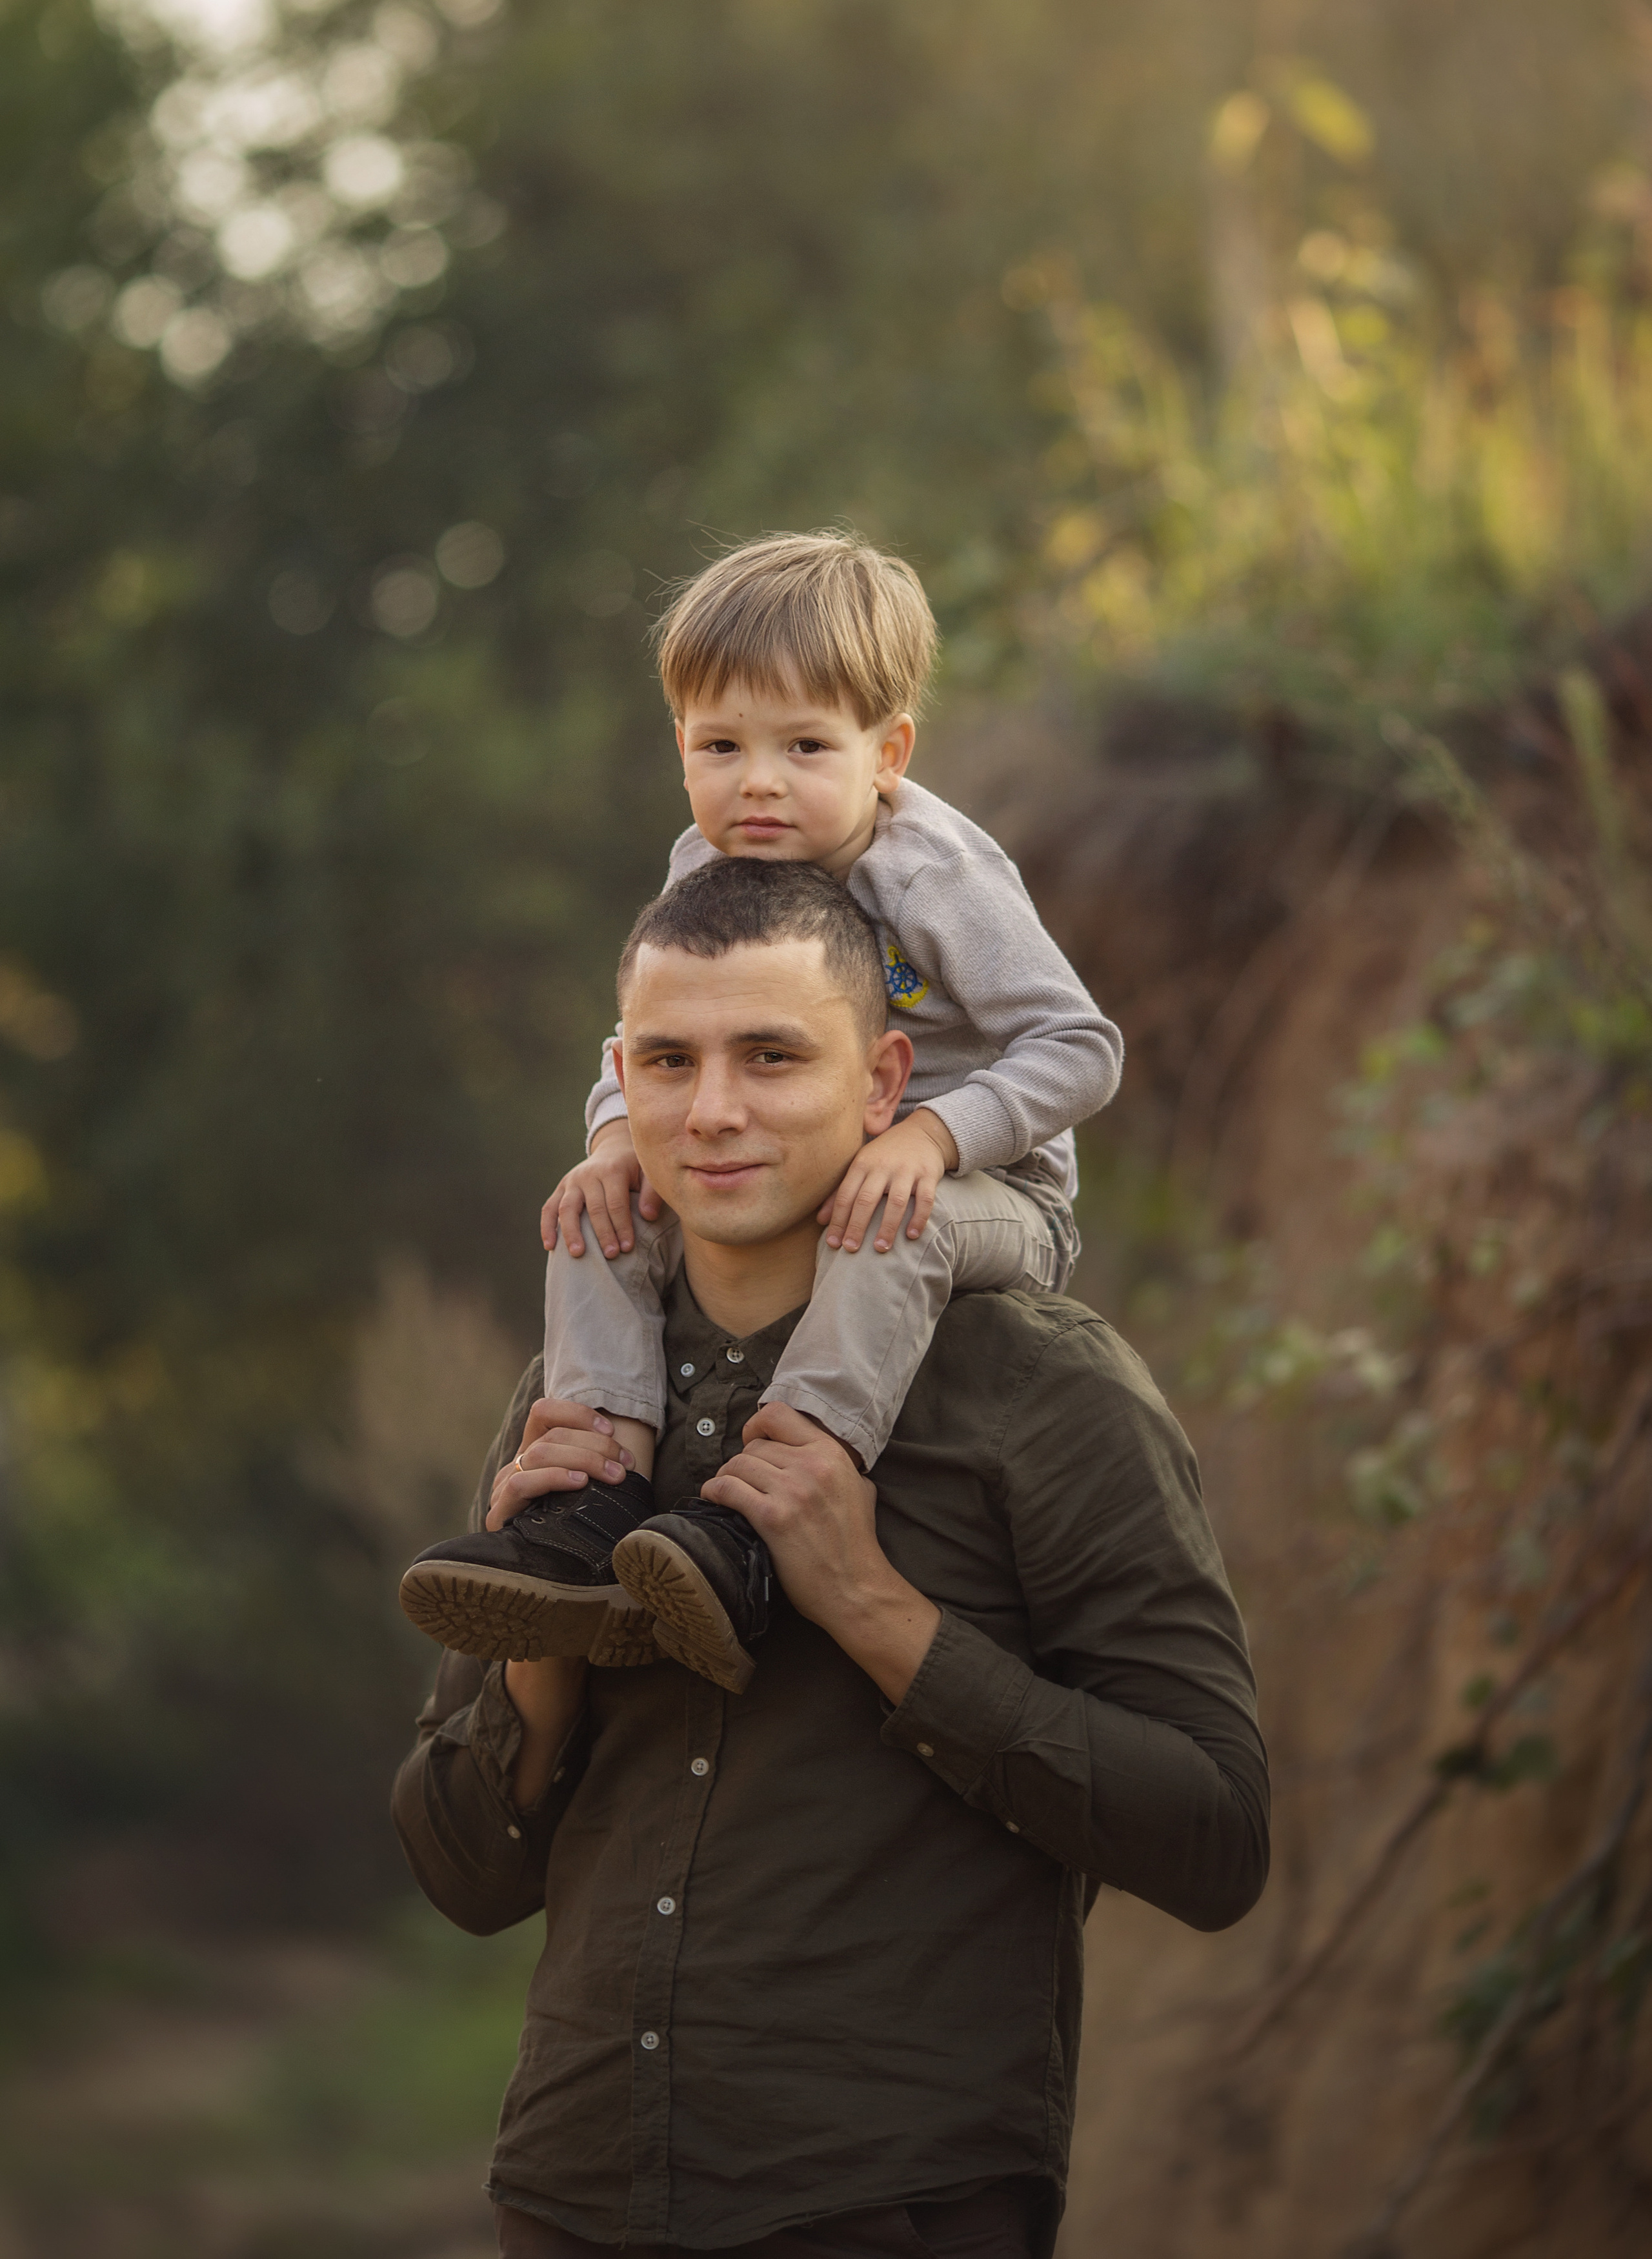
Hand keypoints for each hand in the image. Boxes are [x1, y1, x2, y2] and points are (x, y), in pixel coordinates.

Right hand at [486, 1398, 633, 1529]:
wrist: (542, 1573)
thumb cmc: (577, 1525)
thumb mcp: (588, 1490)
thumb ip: (597, 1467)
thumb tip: (629, 1454)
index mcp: (535, 1452)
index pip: (543, 1412)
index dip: (576, 1414)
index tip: (610, 1430)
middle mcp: (517, 1465)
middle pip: (551, 1436)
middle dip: (595, 1445)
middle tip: (625, 1462)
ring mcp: (505, 1487)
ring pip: (540, 1453)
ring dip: (584, 1459)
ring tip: (614, 1475)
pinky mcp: (499, 1513)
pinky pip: (522, 1483)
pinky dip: (554, 1477)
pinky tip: (579, 1484)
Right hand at [540, 1122, 662, 1256]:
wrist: (613, 1149)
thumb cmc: (636, 1168)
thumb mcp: (649, 1173)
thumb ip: (652, 1193)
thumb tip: (648, 1216)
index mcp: (612, 1170)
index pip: (616, 1203)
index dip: (622, 1226)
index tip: (627, 1248)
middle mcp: (589, 1174)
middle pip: (594, 1208)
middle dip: (603, 1234)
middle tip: (611, 1256)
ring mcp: (572, 1181)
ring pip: (567, 1208)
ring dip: (571, 1233)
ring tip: (577, 1255)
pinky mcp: (561, 1188)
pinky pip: (549, 1208)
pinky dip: (547, 1227)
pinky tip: (550, 1246)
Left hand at [700, 1403, 940, 1703]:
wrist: (856, 1588)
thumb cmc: (857, 1544)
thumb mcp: (860, 1489)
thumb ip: (839, 1467)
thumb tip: (819, 1457)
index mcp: (831, 1453)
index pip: (779, 1414)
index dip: (757, 1425)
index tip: (753, 1441)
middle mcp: (811, 1465)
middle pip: (755, 1446)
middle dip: (743, 1462)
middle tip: (743, 1481)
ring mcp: (791, 1490)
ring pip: (738, 1465)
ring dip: (727, 1477)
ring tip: (728, 1492)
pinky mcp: (772, 1518)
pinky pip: (728, 1490)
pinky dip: (714, 1492)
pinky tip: (713, 1499)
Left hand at [817, 1108, 959, 1253]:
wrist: (922, 1133)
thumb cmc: (885, 1155)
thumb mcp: (861, 1165)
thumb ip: (841, 1191)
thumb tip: (820, 1220)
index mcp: (862, 1164)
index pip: (845, 1195)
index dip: (838, 1220)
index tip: (833, 1243)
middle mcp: (882, 1166)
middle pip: (866, 1199)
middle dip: (857, 1225)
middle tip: (850, 1248)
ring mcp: (906, 1170)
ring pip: (896, 1202)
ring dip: (887, 1227)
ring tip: (880, 1248)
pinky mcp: (928, 1174)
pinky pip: (925, 1199)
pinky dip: (919, 1218)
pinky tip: (911, 1235)